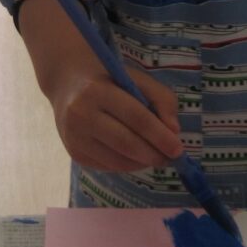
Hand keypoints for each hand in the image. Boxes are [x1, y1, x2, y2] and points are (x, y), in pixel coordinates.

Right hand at [43, 58, 181, 173]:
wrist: (67, 85)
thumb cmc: (109, 80)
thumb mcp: (137, 79)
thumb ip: (162, 99)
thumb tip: (173, 131)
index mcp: (97, 90)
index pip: (135, 117)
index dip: (160, 136)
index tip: (179, 149)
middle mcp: (80, 114)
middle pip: (126, 143)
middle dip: (153, 154)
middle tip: (170, 158)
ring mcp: (74, 137)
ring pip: (118, 160)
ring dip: (143, 163)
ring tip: (155, 156)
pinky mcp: (74, 153)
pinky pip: (108, 167)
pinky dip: (128, 165)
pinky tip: (135, 156)